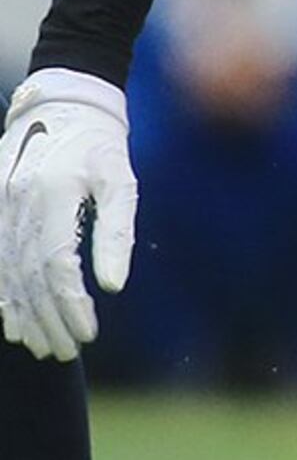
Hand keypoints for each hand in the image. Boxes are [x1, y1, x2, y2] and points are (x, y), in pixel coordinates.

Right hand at [0, 70, 134, 361]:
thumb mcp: (122, 182)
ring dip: (19, 315)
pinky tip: (8, 321)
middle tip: (66, 352)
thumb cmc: (101, 148)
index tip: (88, 333)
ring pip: (3, 273)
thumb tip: (114, 285)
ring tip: (40, 346)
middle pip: (28, 276)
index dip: (70, 304)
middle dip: (46, 319)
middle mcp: (17, 200)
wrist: (62, 107)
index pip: (58, 264)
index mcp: (54, 193)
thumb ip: (117, 232)